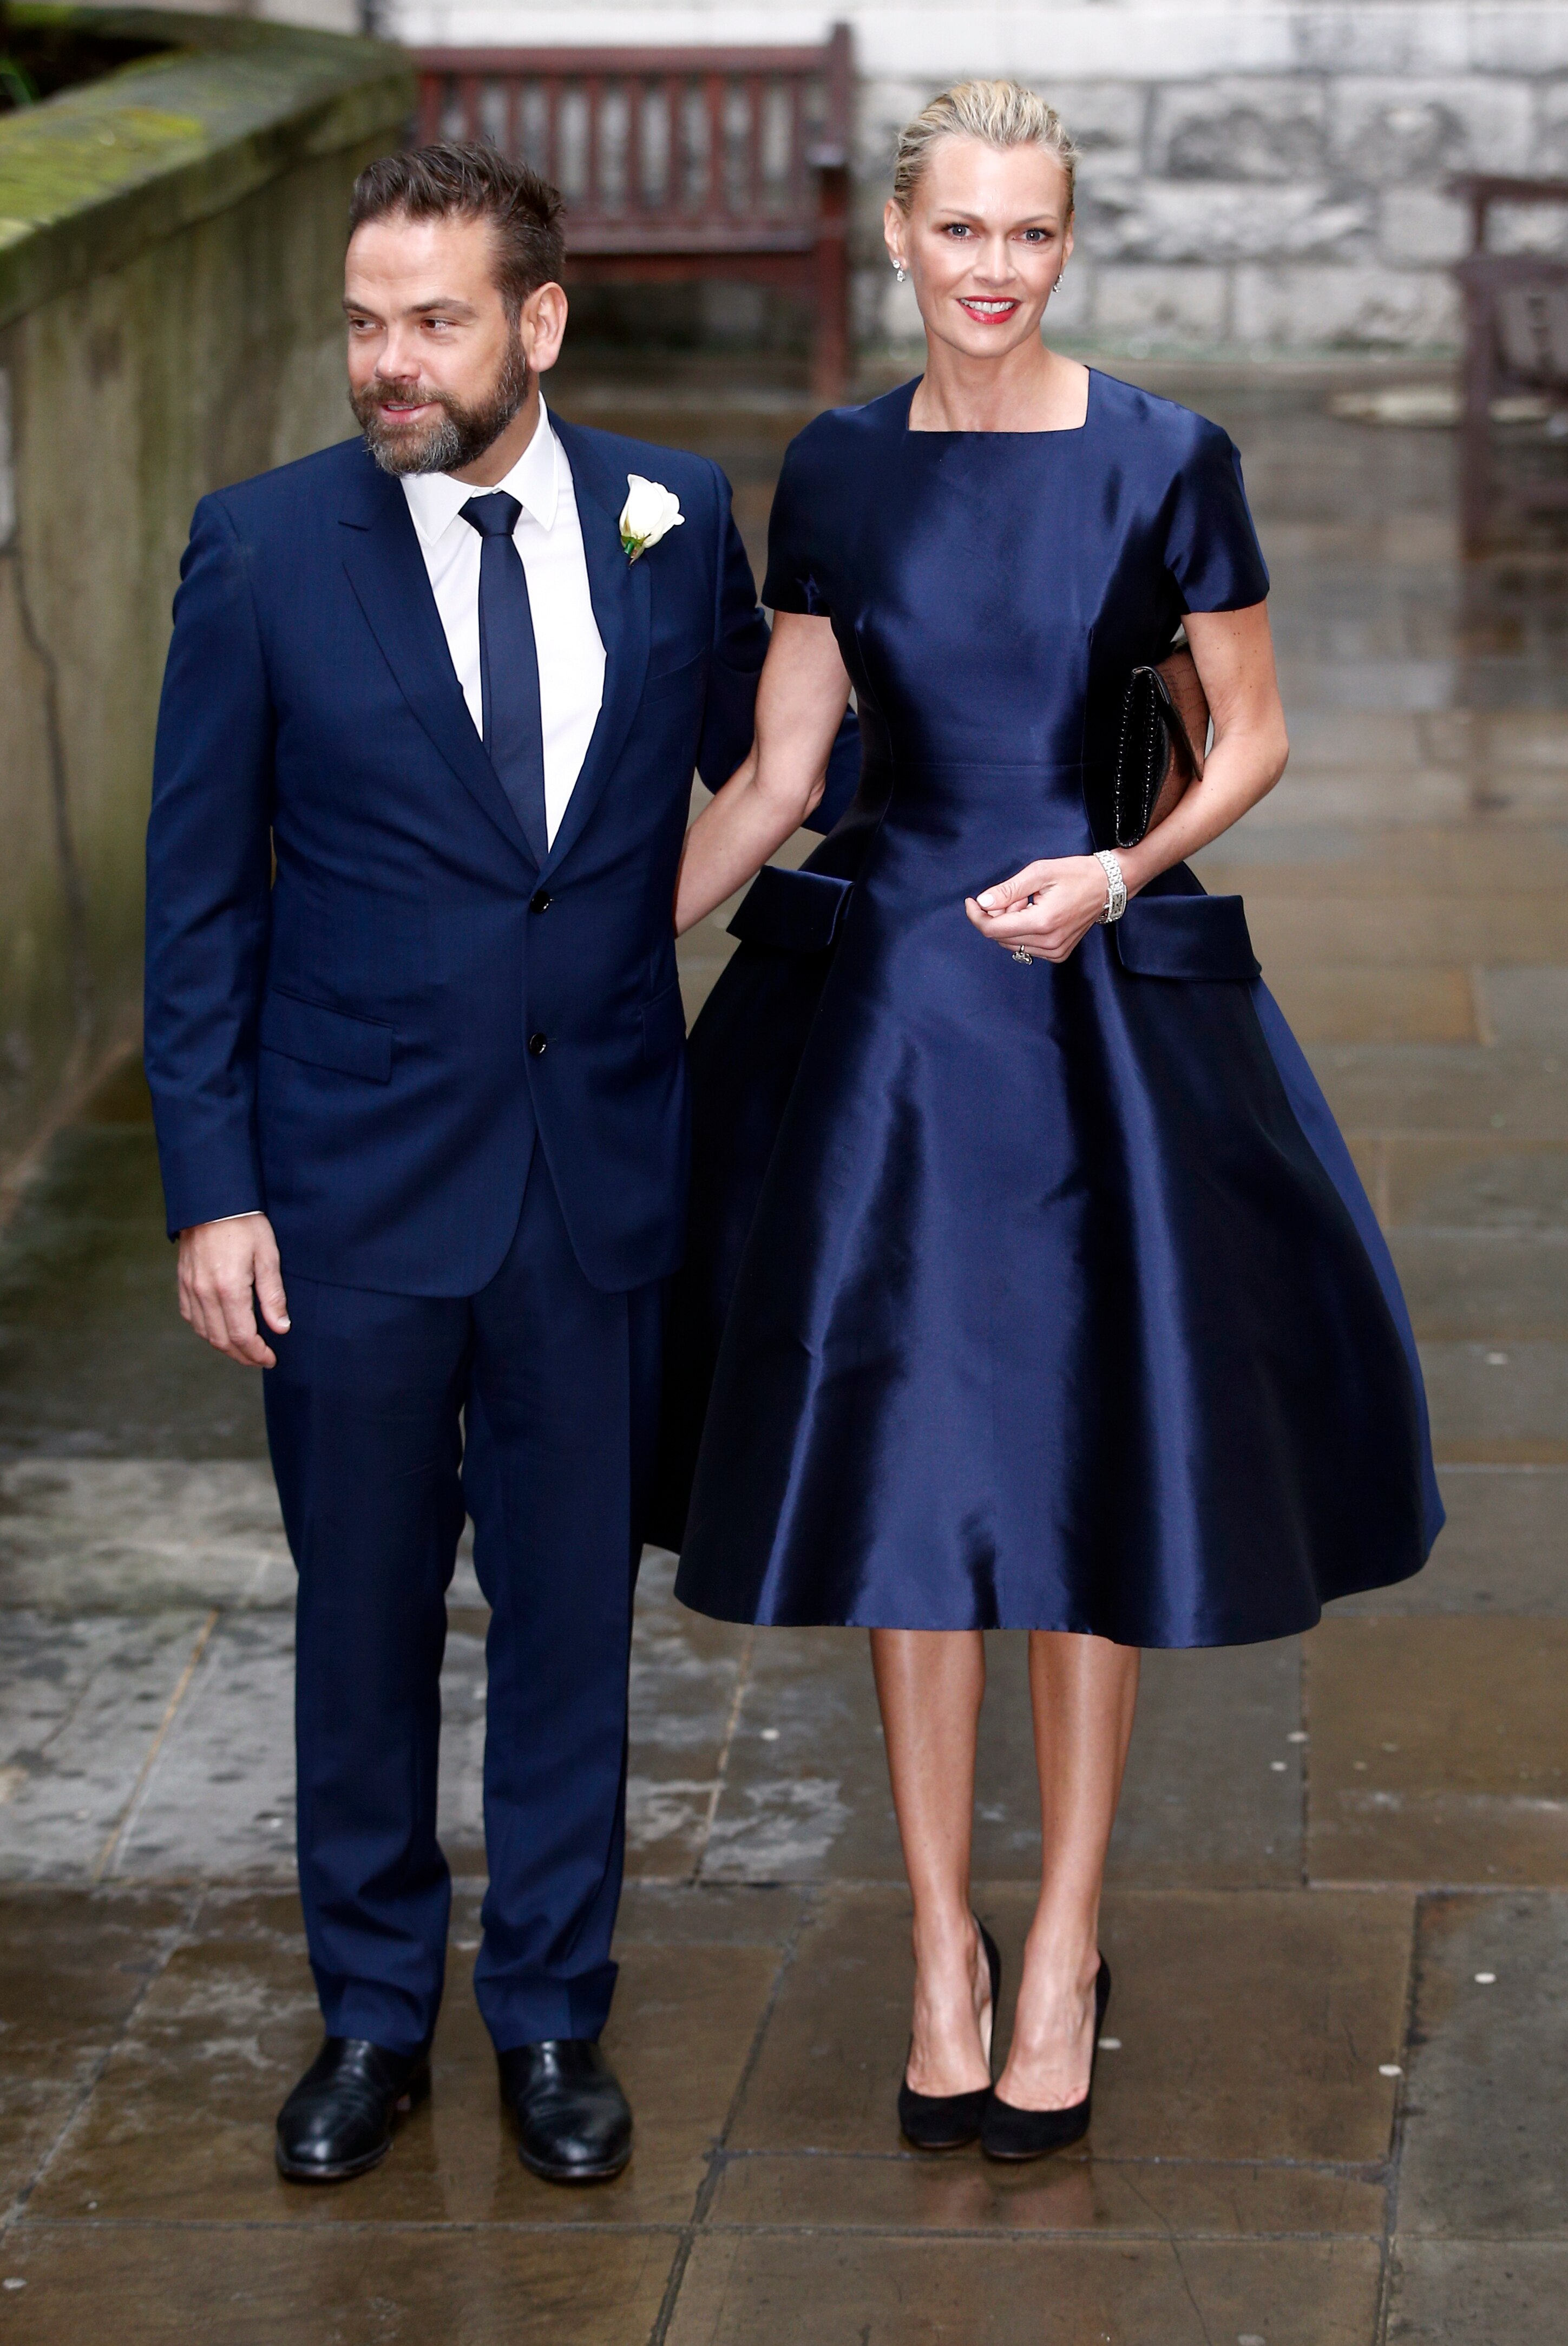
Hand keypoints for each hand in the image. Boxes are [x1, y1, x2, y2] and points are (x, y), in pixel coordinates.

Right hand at [177, 1214, 289, 1367]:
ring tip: (244, 1348)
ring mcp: (190, 1288)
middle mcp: (205, 1293)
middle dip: (242, 1355)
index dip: (257, 1353)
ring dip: (224, 1346)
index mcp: (229, 1289)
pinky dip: (205, 1329)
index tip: (271, 1359)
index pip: (243, 1336)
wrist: (212, 1201)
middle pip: (221, 1340)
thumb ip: (273, 1295)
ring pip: (204, 1332)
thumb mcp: (268, 1256)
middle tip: (260, 1359)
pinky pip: (190, 1316)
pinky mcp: (182, 1282)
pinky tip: (219, 1329)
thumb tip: (281, 1328)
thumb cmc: (245, 1224)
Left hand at [964, 856, 1110, 964]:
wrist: (1108, 886)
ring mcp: (1054, 951)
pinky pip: (1026, 947)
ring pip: (1011, 943)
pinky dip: (1022, 931)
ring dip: (1010, 923)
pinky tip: (1035, 914)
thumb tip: (982, 902)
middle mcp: (1048, 943)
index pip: (993, 929)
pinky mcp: (1058, 954)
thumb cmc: (1076, 874)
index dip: (976, 916)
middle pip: (1000, 937)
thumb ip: (1008, 889)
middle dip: (998, 916)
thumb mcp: (1040, 872)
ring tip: (1028, 902)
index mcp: (1042, 922)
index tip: (971, 901)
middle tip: (1014, 895)